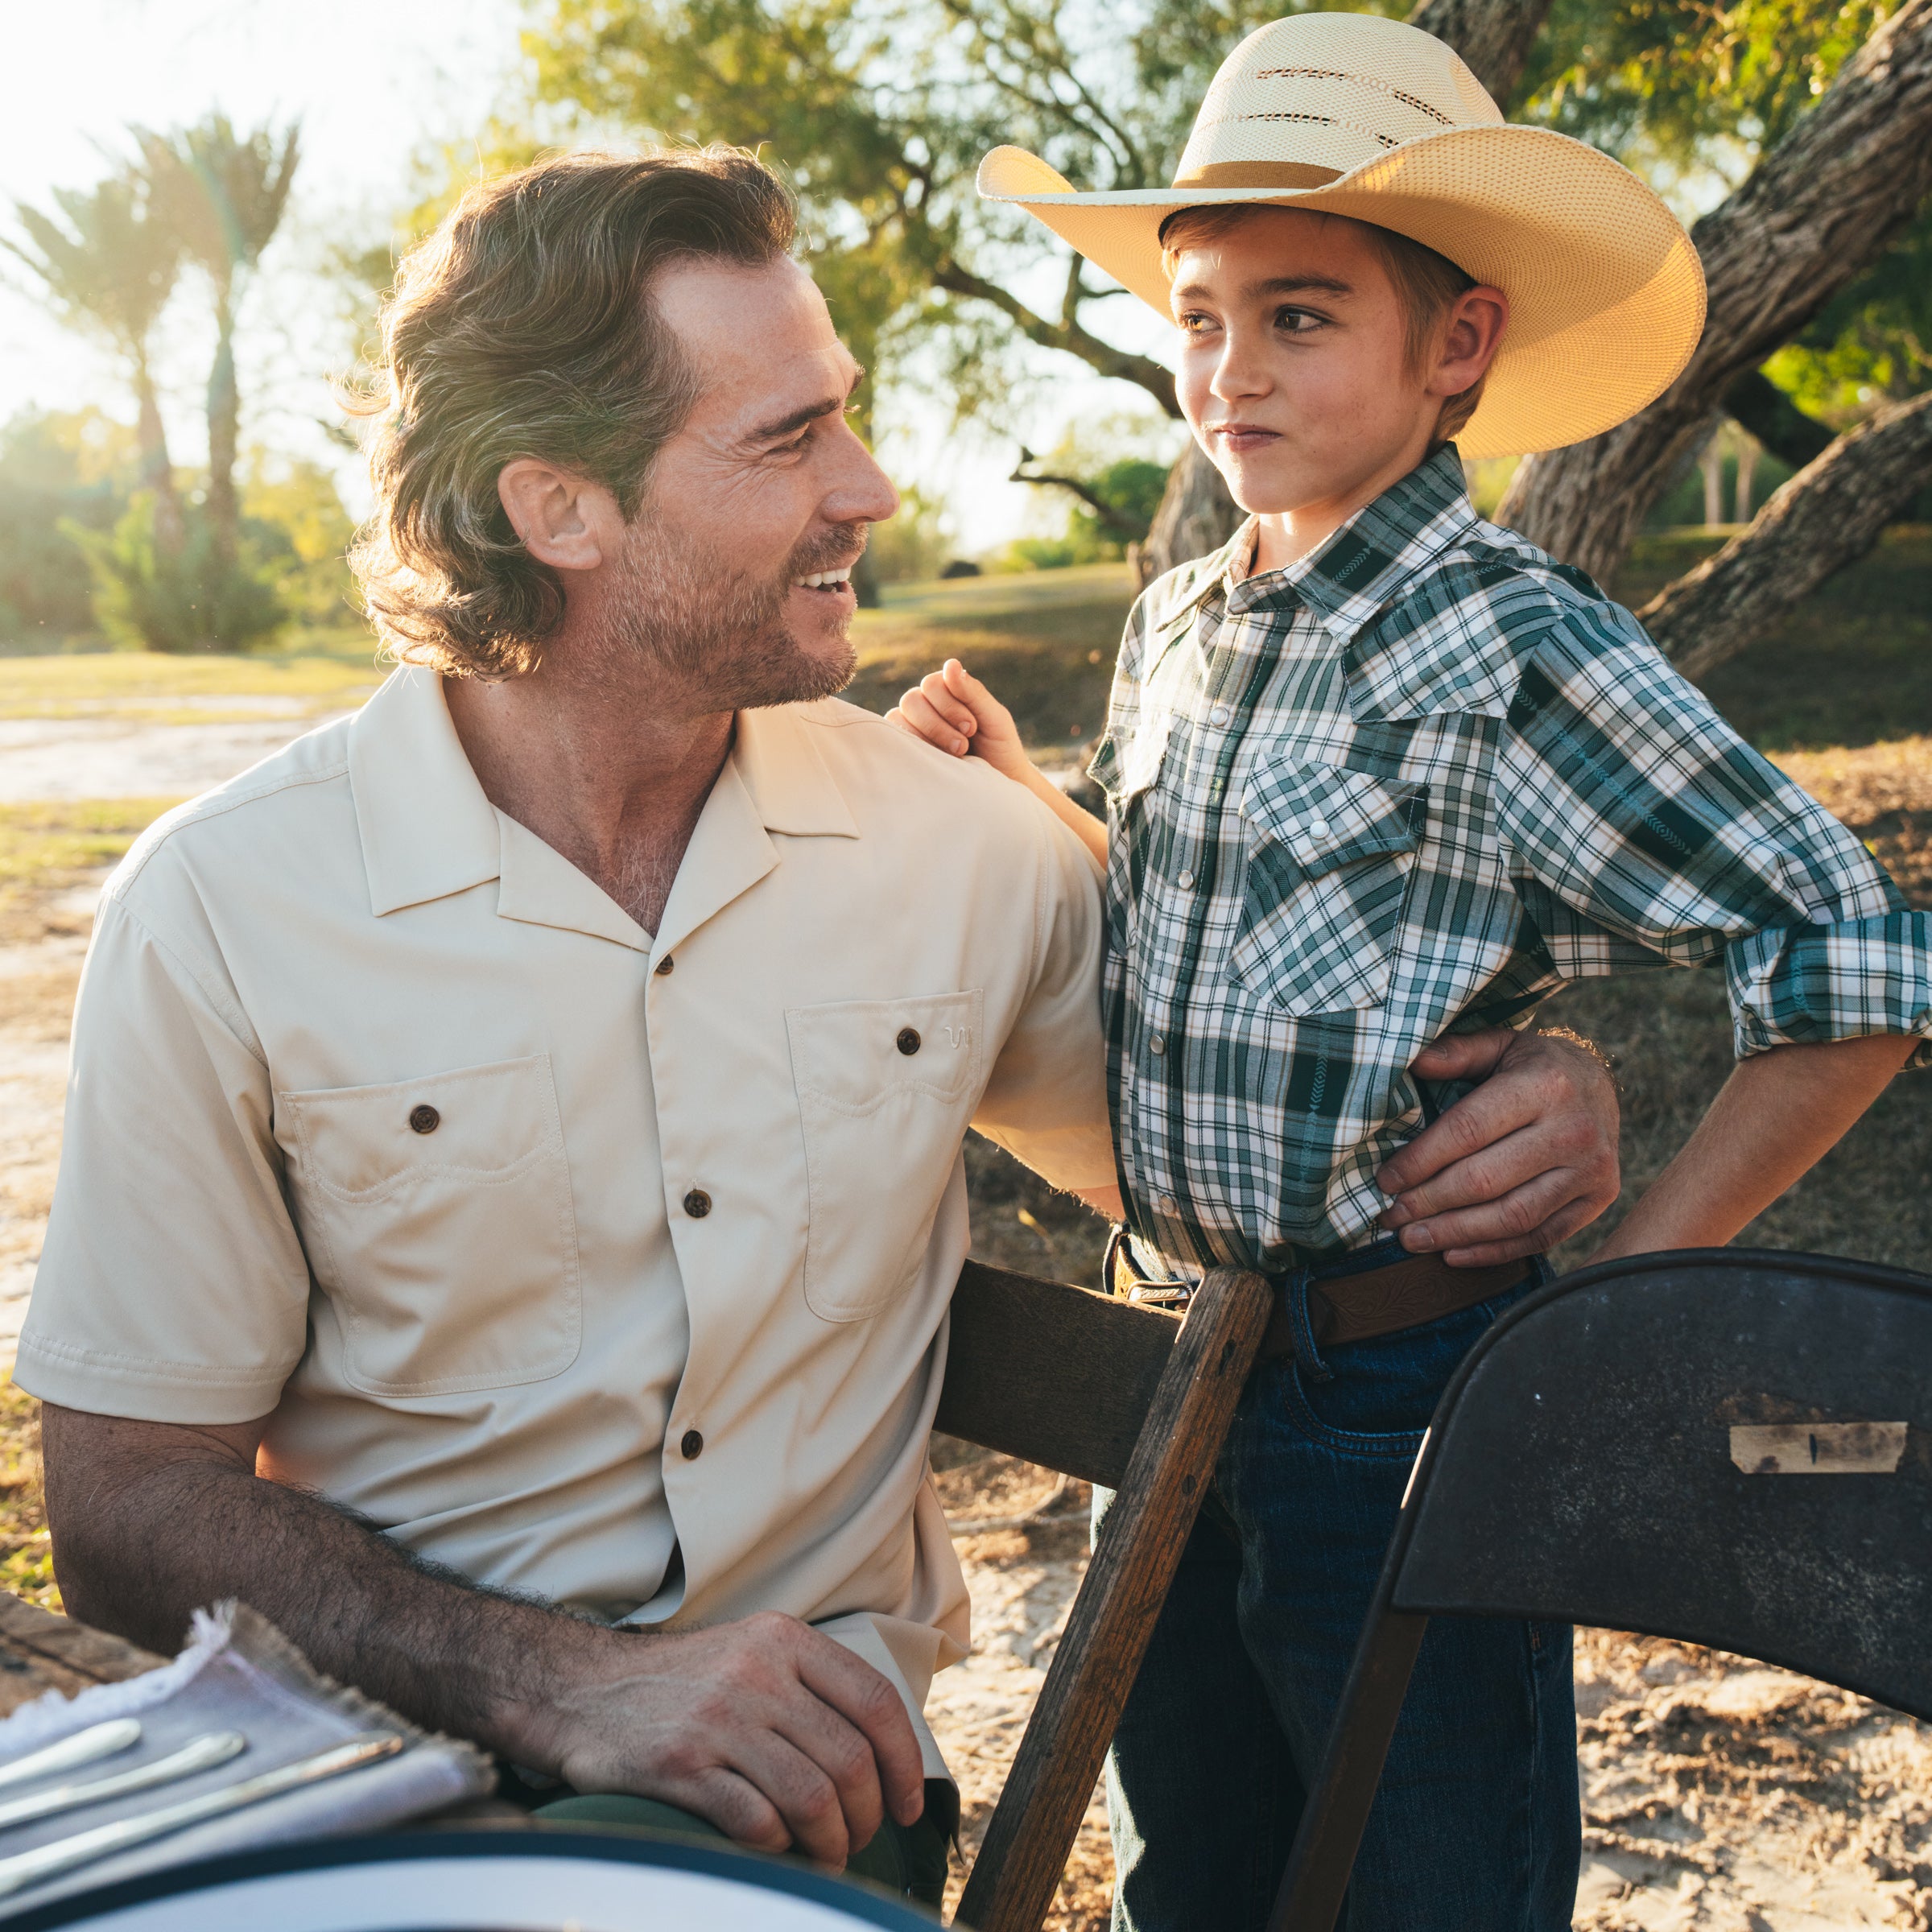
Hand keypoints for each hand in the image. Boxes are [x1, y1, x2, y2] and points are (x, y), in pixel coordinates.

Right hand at [536, 1611, 925, 1866]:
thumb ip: (813, 1686)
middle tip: (860, 1839)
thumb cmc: (683, 1683)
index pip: (875, 1701)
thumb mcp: (752, 1652)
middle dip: (868, 1815)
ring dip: (831, 1842)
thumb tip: (885, 1753)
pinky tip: (778, 1852)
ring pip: (812, 1797)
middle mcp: (756, 1672)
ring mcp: (717, 1718)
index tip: (909, 1805)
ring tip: (825, 1855)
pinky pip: (757, 1823)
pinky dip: (780, 1849)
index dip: (906, 1763)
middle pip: (849, 1759)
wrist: (581, 1690)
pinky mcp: (680, 1766)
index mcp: (784, 1639)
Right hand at [886, 659, 1033, 784]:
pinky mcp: (905, 748)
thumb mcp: (994, 717)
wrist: (999, 782)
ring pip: (899, 718)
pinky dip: (914, 747)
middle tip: (963, 745)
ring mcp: (912, 726)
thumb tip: (950, 664)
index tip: (971, 728)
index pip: (931, 684)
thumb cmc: (999, 748)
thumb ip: (973, 692)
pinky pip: (894, 739)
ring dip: (929, 737)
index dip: (949, 705)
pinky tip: (937, 759)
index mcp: (948, 691)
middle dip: (938, 724)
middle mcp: (927, 705)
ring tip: (956, 755)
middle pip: (912, 700)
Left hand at [1376, 1028, 1619, 1266]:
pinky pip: (1541, 1237)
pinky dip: (1494, 1251)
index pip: (1468, 1131)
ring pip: (1513, 1216)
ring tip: (1413, 1238)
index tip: (1386, 1181)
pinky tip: (1454, 1253)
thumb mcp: (1501, 1044)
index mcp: (1545, 1085)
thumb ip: (1457, 1052)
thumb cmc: (1536, 1066)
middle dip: (1430, 1203)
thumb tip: (1413, 1062)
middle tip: (1392, 1216)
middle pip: (1486, 1180)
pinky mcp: (1599, 1200)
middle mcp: (1574, 1130)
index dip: (1421, 1160)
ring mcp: (1591, 1170)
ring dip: (1455, 1233)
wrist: (1602, 1085)